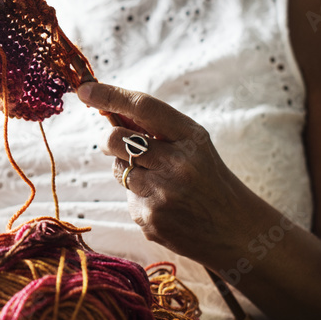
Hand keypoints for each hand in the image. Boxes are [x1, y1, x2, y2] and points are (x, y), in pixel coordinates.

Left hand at [77, 82, 261, 265]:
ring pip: (117, 169)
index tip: (85, 90)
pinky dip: (140, 197)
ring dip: (128, 171)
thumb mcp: (193, 144)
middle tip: (122, 146)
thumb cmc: (207, 178)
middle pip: (115, 139)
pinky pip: (127, 197)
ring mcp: (162, 194)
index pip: (143, 107)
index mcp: (191, 137)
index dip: (110, 95)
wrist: (235, 230)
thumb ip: (155, 128)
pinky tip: (165, 205)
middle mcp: (177, 164)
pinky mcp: (150, 219)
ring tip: (159, 181)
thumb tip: (108, 107)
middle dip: (110, 140)